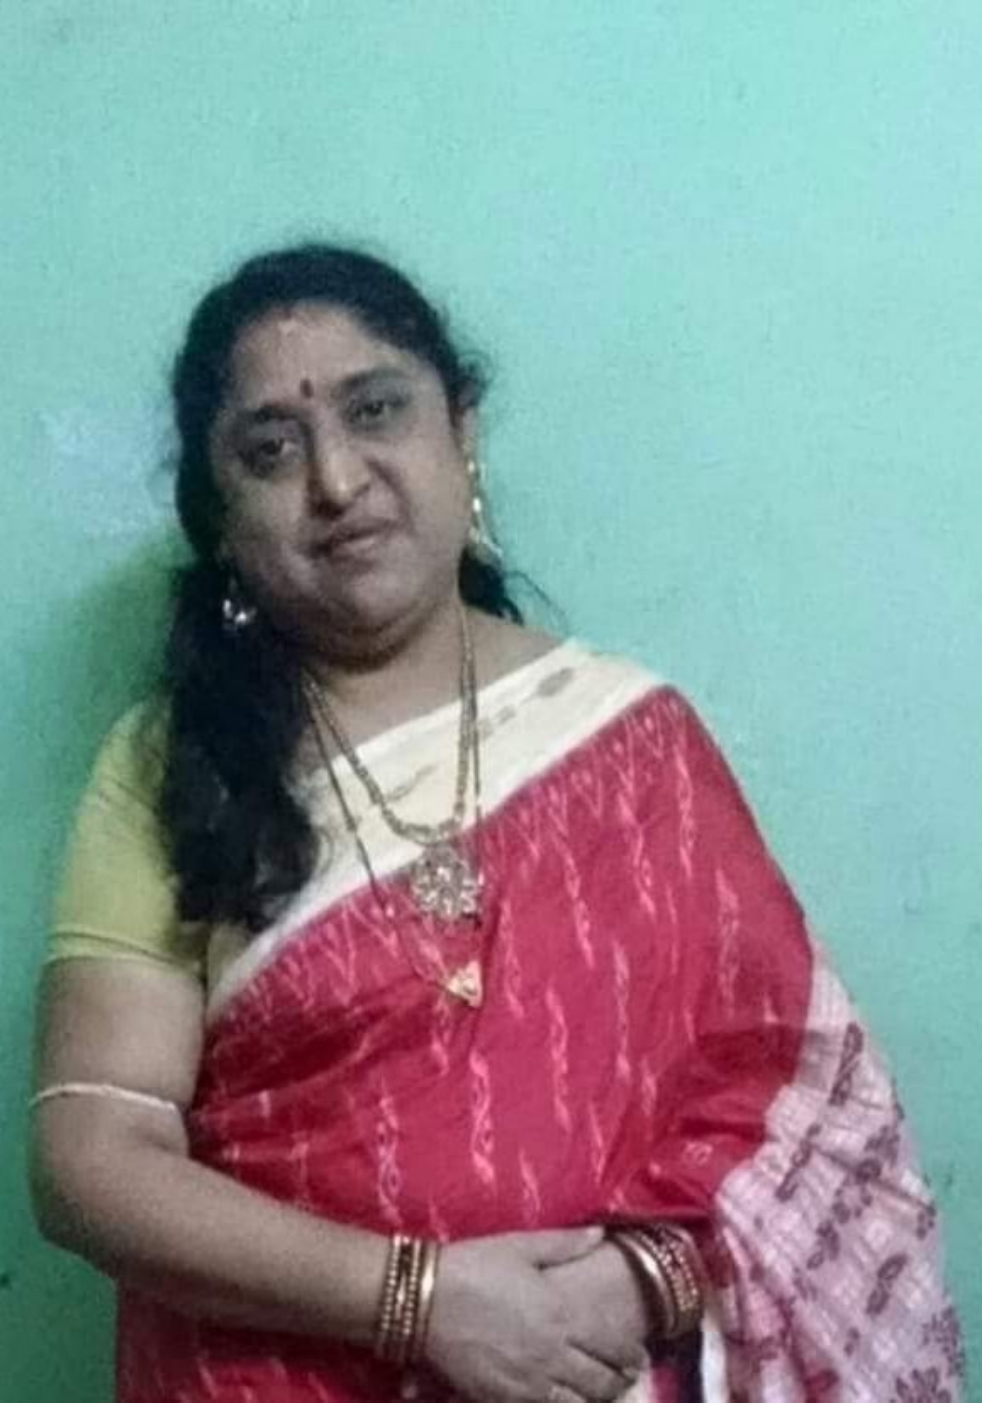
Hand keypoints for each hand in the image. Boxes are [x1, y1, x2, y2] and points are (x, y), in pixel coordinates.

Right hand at [425, 1228, 634, 1402]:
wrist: (425, 1300)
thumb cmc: (474, 1266)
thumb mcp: (521, 1246)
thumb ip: (565, 1244)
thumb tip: (602, 1234)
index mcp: (562, 1313)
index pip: (612, 1344)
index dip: (630, 1354)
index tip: (638, 1355)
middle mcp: (553, 1353)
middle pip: (601, 1380)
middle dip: (619, 1380)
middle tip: (625, 1378)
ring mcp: (529, 1381)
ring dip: (595, 1399)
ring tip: (600, 1394)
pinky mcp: (504, 1397)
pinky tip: (563, 1400)